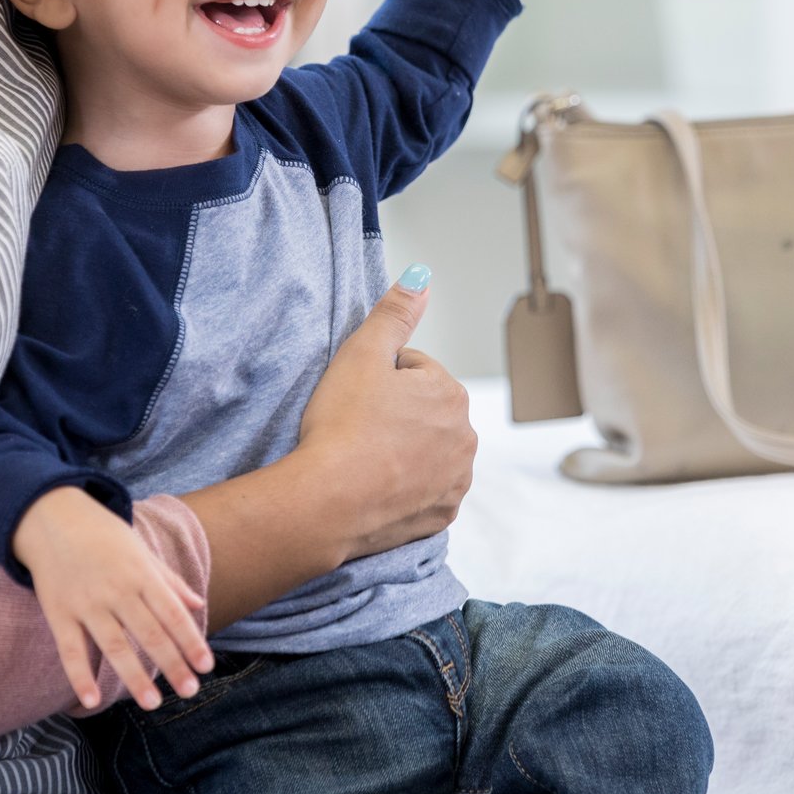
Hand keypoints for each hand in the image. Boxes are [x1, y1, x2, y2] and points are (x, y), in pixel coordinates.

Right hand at [12, 486, 213, 710]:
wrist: (52, 516)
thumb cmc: (104, 536)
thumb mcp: (141, 551)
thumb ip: (169, 582)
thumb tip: (198, 604)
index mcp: (141, 575)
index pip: (173, 614)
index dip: (191, 641)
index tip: (207, 666)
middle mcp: (117, 591)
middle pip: (150, 634)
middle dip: (172, 665)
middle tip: (190, 691)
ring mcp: (87, 603)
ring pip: (115, 647)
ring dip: (135, 678)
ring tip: (153, 704)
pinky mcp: (59, 613)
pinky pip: (70, 650)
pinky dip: (80, 677)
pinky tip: (93, 701)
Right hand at [297, 273, 477, 560]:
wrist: (328, 501)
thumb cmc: (341, 425)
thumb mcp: (362, 353)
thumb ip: (394, 313)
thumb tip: (421, 279)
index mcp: (451, 393)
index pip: (413, 371)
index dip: (378, 379)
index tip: (357, 398)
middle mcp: (465, 437)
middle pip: (424, 412)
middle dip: (397, 414)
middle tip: (357, 427)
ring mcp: (456, 479)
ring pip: (427, 451)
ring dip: (404, 450)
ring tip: (366, 457)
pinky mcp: (441, 514)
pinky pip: (425, 491)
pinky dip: (406, 488)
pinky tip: (378, 485)